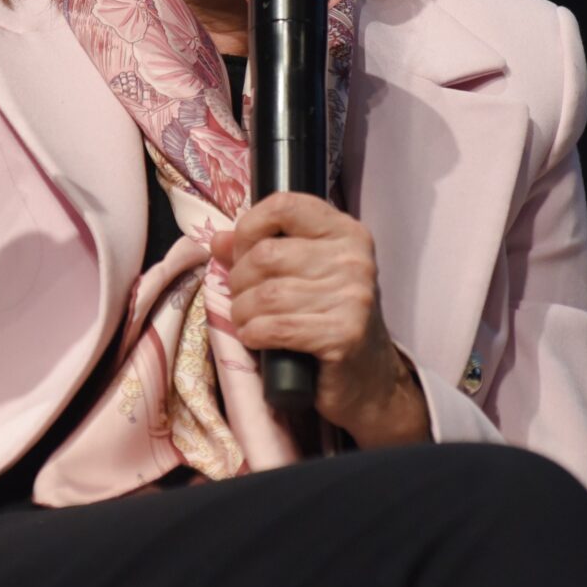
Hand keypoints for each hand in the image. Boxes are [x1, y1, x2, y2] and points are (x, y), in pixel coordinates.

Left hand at [211, 192, 429, 447]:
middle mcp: (353, 259)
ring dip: (242, 312)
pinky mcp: (344, 335)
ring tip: (246, 322)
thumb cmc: (329, 320)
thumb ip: (261, 250)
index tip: (241, 252)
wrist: (368, 381)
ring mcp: (353, 297)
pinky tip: (256, 339)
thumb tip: (219, 240)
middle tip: (241, 299)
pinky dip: (254, 334)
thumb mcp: (302, 276)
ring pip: (267, 294)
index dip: (249, 226)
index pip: (285, 205)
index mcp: (346, 232)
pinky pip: (277, 327)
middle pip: (267, 254)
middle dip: (239, 280)